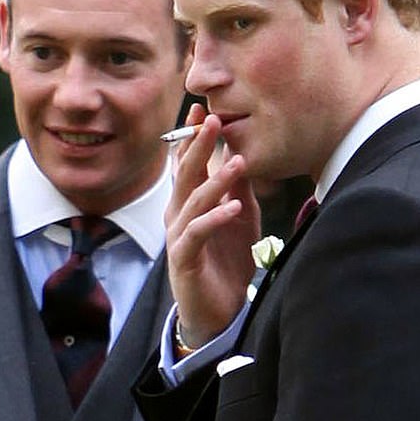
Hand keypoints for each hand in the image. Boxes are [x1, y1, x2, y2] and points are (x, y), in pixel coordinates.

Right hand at [165, 105, 259, 347]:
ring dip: (216, 180)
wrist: (218, 309)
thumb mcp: (240, 218)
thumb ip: (238, 189)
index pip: (189, 163)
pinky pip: (197, 233)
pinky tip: (233, 207)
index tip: (203, 110)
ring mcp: (178, 236)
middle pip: (186, 174)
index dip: (193, 137)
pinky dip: (215, 218)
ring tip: (237, 162)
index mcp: (190, 201)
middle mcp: (178, 214)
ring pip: (193, 200)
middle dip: (199, 146)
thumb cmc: (227, 259)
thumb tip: (241, 156)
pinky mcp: (184, 258)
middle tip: (212, 120)